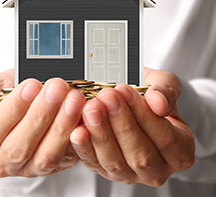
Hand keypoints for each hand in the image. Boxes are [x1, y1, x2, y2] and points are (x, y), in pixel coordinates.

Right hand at [0, 69, 85, 176]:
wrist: (30, 101)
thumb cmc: (9, 94)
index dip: (11, 110)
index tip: (31, 86)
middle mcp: (2, 161)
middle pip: (19, 146)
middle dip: (41, 114)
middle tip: (57, 88)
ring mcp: (29, 167)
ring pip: (45, 155)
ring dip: (62, 126)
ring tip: (74, 99)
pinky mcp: (54, 166)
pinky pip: (67, 157)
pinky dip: (78, 138)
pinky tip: (84, 117)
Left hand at [70, 68, 194, 186]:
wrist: (132, 100)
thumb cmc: (150, 94)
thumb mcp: (163, 84)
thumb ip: (165, 90)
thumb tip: (159, 103)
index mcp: (179, 150)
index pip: (165, 138)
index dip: (144, 115)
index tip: (125, 91)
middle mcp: (156, 168)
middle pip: (140, 154)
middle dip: (121, 123)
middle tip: (106, 97)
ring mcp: (130, 173)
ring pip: (115, 162)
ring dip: (101, 134)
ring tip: (92, 108)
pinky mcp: (105, 170)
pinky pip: (94, 163)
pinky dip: (84, 147)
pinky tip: (78, 130)